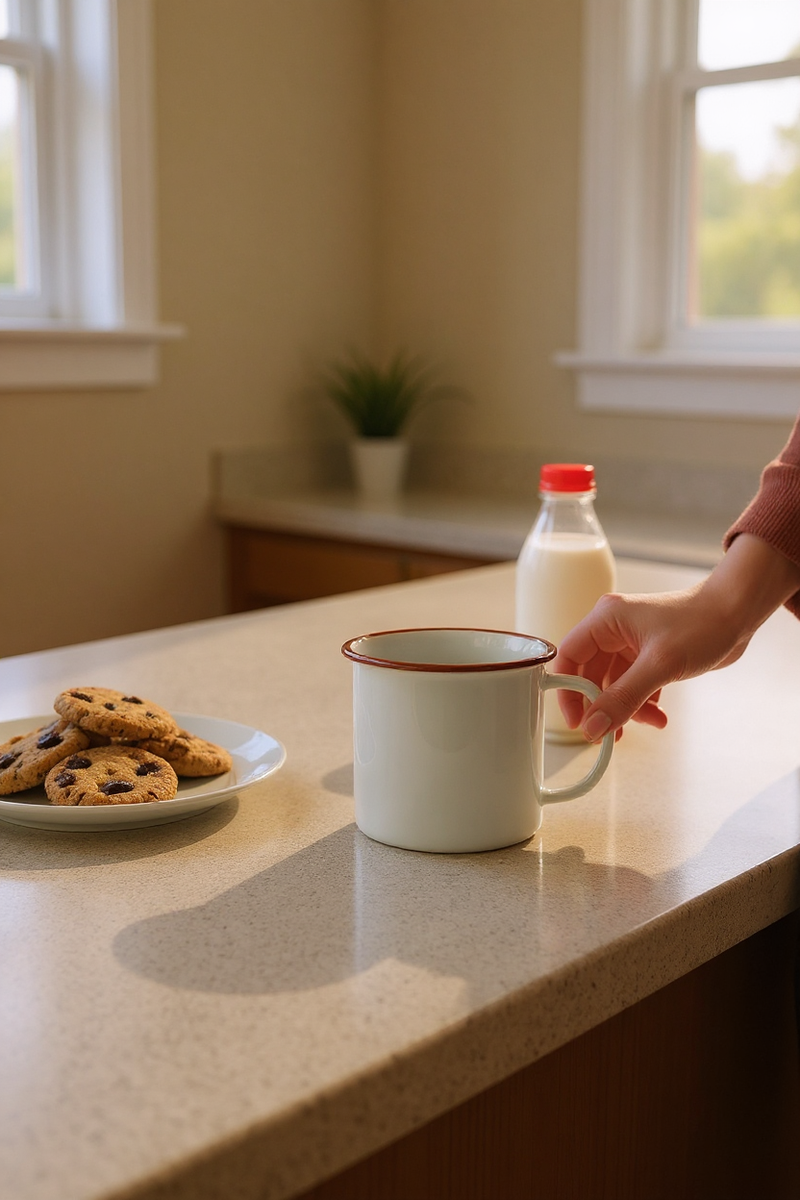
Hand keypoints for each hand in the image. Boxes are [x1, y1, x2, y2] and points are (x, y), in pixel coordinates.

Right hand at [553, 534, 799, 740]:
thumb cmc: (702, 624)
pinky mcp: (649, 655)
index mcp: (606, 620)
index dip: (567, 691)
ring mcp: (632, 643)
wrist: (739, 613)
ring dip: (628, 709)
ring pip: (614, 685)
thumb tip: (593, 728)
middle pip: (590, 675)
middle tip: (608, 735)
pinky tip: (660, 717)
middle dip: (602, 706)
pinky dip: (644, 703)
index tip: (577, 721)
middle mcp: (614, 630)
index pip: (569, 657)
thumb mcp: (659, 666)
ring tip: (650, 724)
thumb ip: (623, 699)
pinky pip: (634, 686)